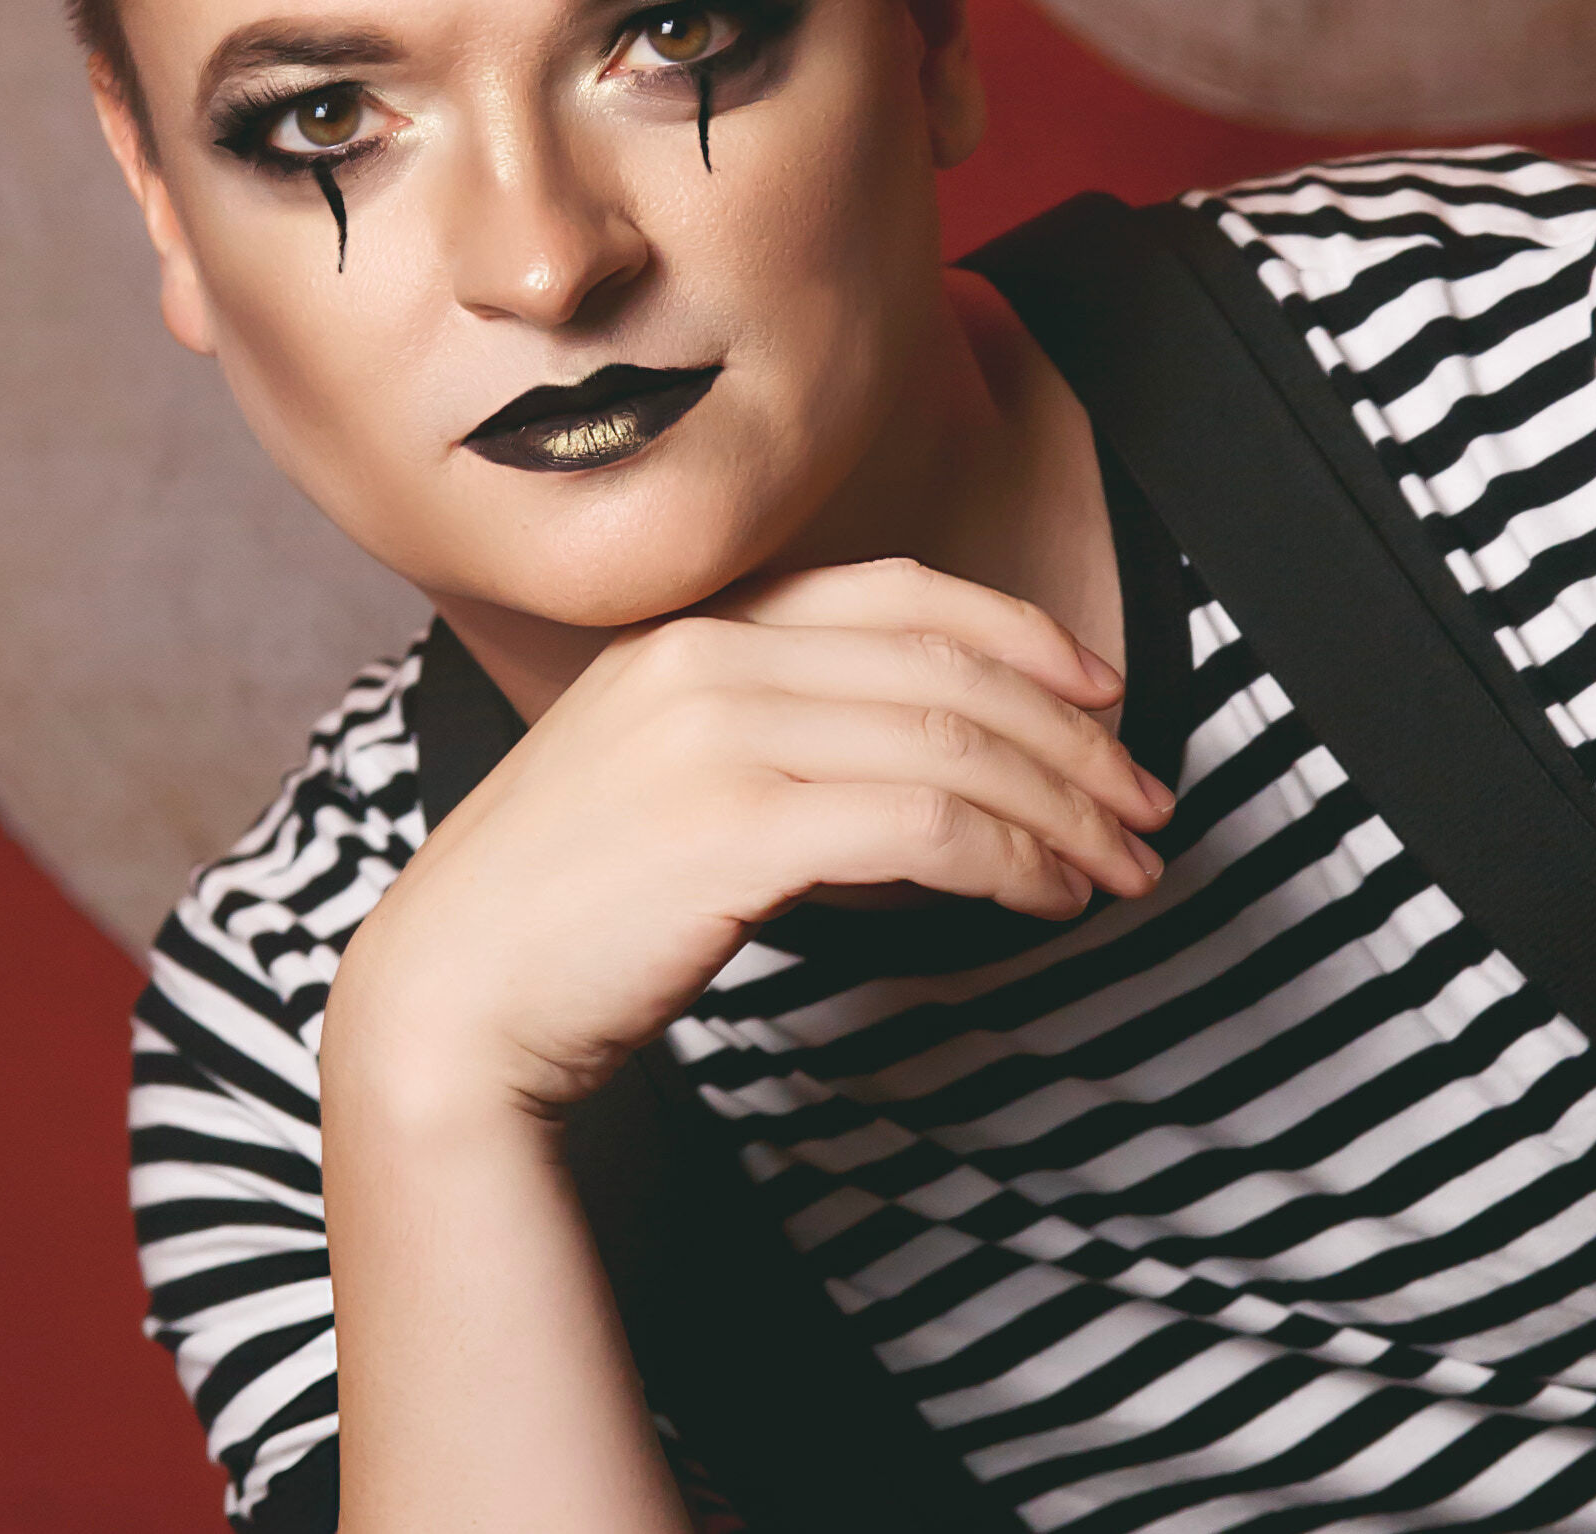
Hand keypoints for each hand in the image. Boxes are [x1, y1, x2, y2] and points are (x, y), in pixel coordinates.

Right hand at [323, 558, 1172, 1126]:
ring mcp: (719, 736)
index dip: (1019, 633)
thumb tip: (932, 769)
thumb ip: (775, 738)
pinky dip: (1012, 861)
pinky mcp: (736, 828)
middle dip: (1072, 739)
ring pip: (953, 747)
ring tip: (1123, 869)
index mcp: (693, 629)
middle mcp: (709, 658)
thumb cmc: (565, 911)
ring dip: (1064, 811)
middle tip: (1146, 806)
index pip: (897, 593)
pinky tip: (1047, 900)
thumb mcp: (663, 776)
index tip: (1100, 691)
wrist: (449, 1004)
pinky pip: (928, 828)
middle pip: (947, 671)